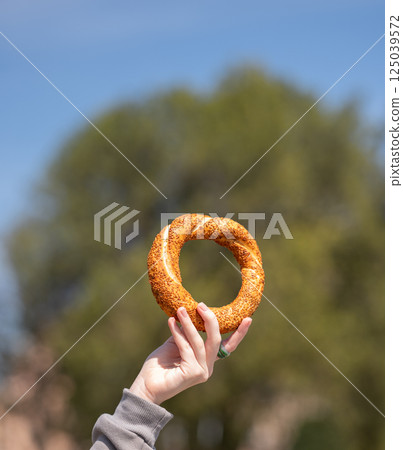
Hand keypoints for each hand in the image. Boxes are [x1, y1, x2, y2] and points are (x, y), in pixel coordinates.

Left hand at [129, 303, 251, 404]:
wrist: (146, 385)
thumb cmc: (160, 365)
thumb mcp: (176, 343)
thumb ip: (186, 332)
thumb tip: (191, 312)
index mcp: (207, 360)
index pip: (227, 346)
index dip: (239, 333)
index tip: (248, 318)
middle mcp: (208, 367)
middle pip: (216, 340)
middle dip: (210, 320)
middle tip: (201, 305)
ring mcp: (201, 372)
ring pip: (200, 342)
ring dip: (189, 323)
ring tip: (180, 310)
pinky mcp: (192, 374)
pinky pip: (186, 347)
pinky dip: (178, 333)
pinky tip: (171, 322)